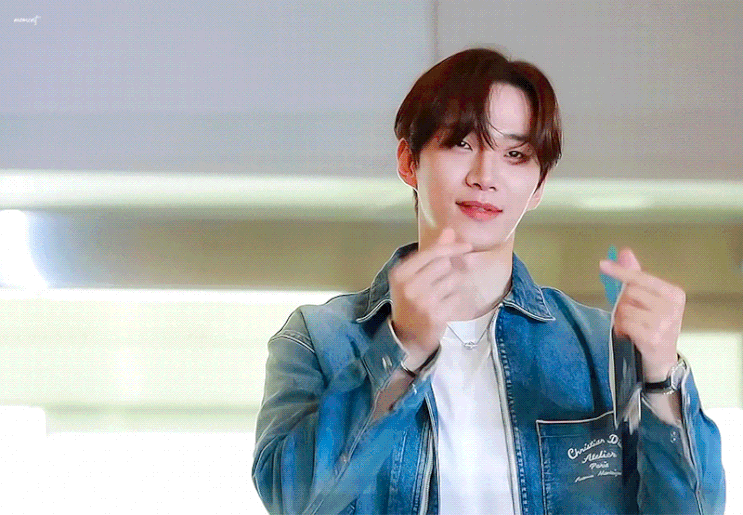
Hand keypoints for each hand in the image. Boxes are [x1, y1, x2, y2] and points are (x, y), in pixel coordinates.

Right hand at [388, 228, 472, 367]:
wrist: (406, 337)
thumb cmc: (410, 302)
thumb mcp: (413, 276)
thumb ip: (431, 253)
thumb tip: (449, 230)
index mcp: (400, 273)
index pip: (432, 252)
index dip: (451, 247)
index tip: (466, 246)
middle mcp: (409, 286)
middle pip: (445, 264)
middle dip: (451, 269)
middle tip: (446, 278)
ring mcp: (423, 302)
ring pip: (453, 280)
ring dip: (454, 285)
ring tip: (443, 294)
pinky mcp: (436, 315)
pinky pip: (457, 297)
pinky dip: (456, 299)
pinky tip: (446, 305)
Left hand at [599, 248, 685, 381]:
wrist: (662, 359)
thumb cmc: (654, 325)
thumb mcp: (649, 299)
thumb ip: (637, 275)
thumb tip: (625, 252)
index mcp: (674, 293)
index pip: (641, 277)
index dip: (620, 271)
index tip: (602, 264)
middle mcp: (672, 307)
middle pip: (630, 292)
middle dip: (624, 302)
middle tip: (632, 314)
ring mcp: (664, 323)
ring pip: (625, 309)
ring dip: (621, 317)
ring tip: (632, 326)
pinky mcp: (652, 338)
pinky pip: (625, 324)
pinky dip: (621, 328)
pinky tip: (630, 334)